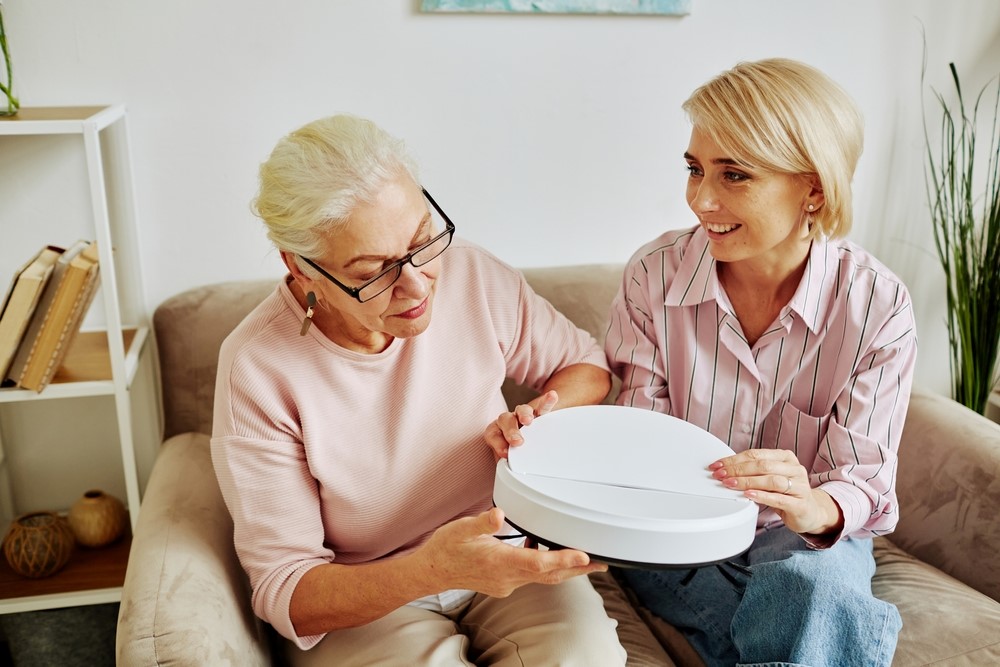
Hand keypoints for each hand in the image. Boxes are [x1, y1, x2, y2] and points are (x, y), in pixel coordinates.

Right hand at [418, 507, 605, 596]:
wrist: (431, 571)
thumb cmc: (446, 548)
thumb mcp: (462, 529)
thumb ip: (482, 522)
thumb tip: (499, 514)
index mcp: (499, 563)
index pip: (538, 563)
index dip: (563, 559)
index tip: (584, 555)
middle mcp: (507, 578)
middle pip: (549, 575)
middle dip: (577, 568)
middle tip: (602, 562)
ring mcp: (506, 583)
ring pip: (543, 577)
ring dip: (564, 568)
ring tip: (585, 558)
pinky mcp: (504, 583)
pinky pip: (532, 576)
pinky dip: (545, 566)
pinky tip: (545, 550)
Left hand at [484, 390, 558, 459]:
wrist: (526, 448)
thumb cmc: (514, 455)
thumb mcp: (508, 461)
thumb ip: (507, 464)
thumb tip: (510, 470)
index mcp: (497, 433)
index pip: (493, 435)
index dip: (497, 443)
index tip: (505, 454)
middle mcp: (508, 421)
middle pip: (505, 420)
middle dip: (511, 431)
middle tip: (517, 442)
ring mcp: (523, 416)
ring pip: (521, 410)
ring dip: (524, 415)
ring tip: (528, 421)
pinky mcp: (539, 414)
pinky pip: (542, 407)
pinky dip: (546, 402)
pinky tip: (552, 396)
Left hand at [709, 449, 841, 534]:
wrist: (810, 512)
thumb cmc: (786, 493)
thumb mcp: (771, 477)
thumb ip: (754, 472)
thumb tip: (726, 470)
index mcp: (785, 457)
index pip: (756, 454)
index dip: (734, 459)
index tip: (718, 465)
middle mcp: (794, 469)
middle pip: (762, 465)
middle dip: (737, 470)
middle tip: (720, 475)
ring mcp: (799, 486)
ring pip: (770, 480)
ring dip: (747, 482)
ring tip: (730, 484)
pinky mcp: (800, 504)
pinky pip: (779, 498)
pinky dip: (762, 496)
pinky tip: (748, 495)